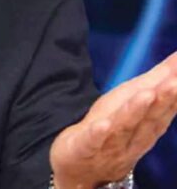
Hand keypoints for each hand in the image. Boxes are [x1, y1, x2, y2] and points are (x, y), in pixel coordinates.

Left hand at [50, 51, 176, 188]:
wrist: (82, 168)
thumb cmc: (114, 130)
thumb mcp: (134, 103)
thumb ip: (157, 82)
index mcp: (146, 124)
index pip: (164, 106)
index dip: (174, 91)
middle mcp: (133, 135)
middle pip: (149, 116)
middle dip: (164, 99)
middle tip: (174, 82)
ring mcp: (110, 143)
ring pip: (124, 126)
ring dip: (135, 111)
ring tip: (147, 94)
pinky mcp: (86, 148)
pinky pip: (93, 141)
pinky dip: (99, 133)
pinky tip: (103, 124)